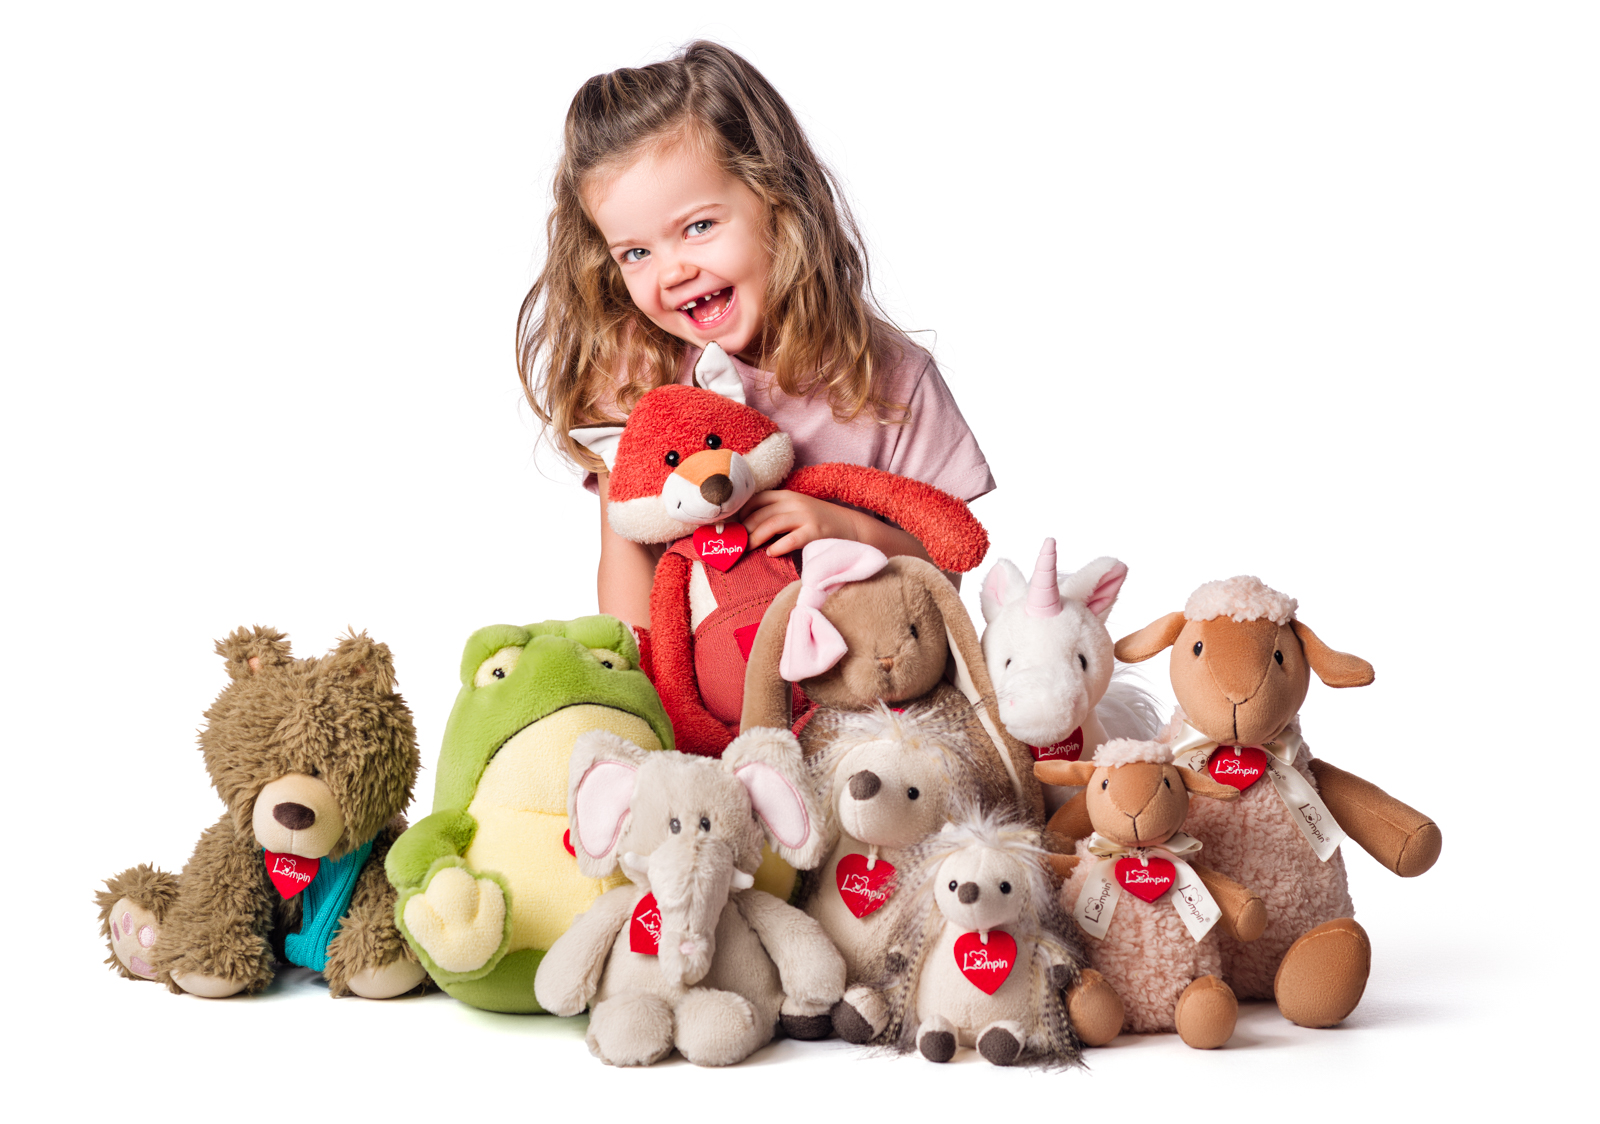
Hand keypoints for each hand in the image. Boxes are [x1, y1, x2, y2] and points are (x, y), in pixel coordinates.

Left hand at [739, 490, 861, 556]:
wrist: (851, 527)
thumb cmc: (818, 522)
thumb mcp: (796, 511)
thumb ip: (776, 515)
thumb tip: (747, 529)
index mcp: (787, 495)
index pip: (757, 498)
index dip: (741, 511)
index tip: (733, 526)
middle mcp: (795, 502)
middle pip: (761, 513)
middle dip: (745, 528)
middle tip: (736, 543)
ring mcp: (806, 516)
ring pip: (772, 524)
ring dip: (756, 537)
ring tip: (747, 548)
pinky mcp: (815, 531)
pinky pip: (791, 539)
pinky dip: (777, 547)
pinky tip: (771, 553)